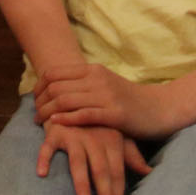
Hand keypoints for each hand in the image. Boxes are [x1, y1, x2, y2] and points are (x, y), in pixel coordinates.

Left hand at [32, 59, 180, 139]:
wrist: (160, 108)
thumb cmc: (128, 99)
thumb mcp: (105, 84)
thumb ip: (83, 84)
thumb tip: (55, 88)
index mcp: (93, 70)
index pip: (54, 73)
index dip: (39, 87)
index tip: (34, 100)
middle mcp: (98, 79)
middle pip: (56, 87)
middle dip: (40, 102)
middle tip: (35, 116)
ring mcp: (106, 96)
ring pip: (66, 100)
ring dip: (48, 113)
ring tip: (41, 123)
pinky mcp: (115, 114)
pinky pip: (84, 115)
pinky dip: (66, 119)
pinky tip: (56, 124)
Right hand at [37, 120, 150, 194]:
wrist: (73, 94)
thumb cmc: (96, 122)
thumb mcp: (116, 135)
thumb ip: (131, 154)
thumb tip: (149, 172)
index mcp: (112, 140)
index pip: (117, 171)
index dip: (118, 193)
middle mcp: (95, 138)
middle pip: (102, 170)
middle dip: (105, 194)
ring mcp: (75, 135)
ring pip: (78, 162)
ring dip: (81, 182)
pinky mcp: (56, 131)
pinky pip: (48, 147)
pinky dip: (44, 159)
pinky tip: (42, 174)